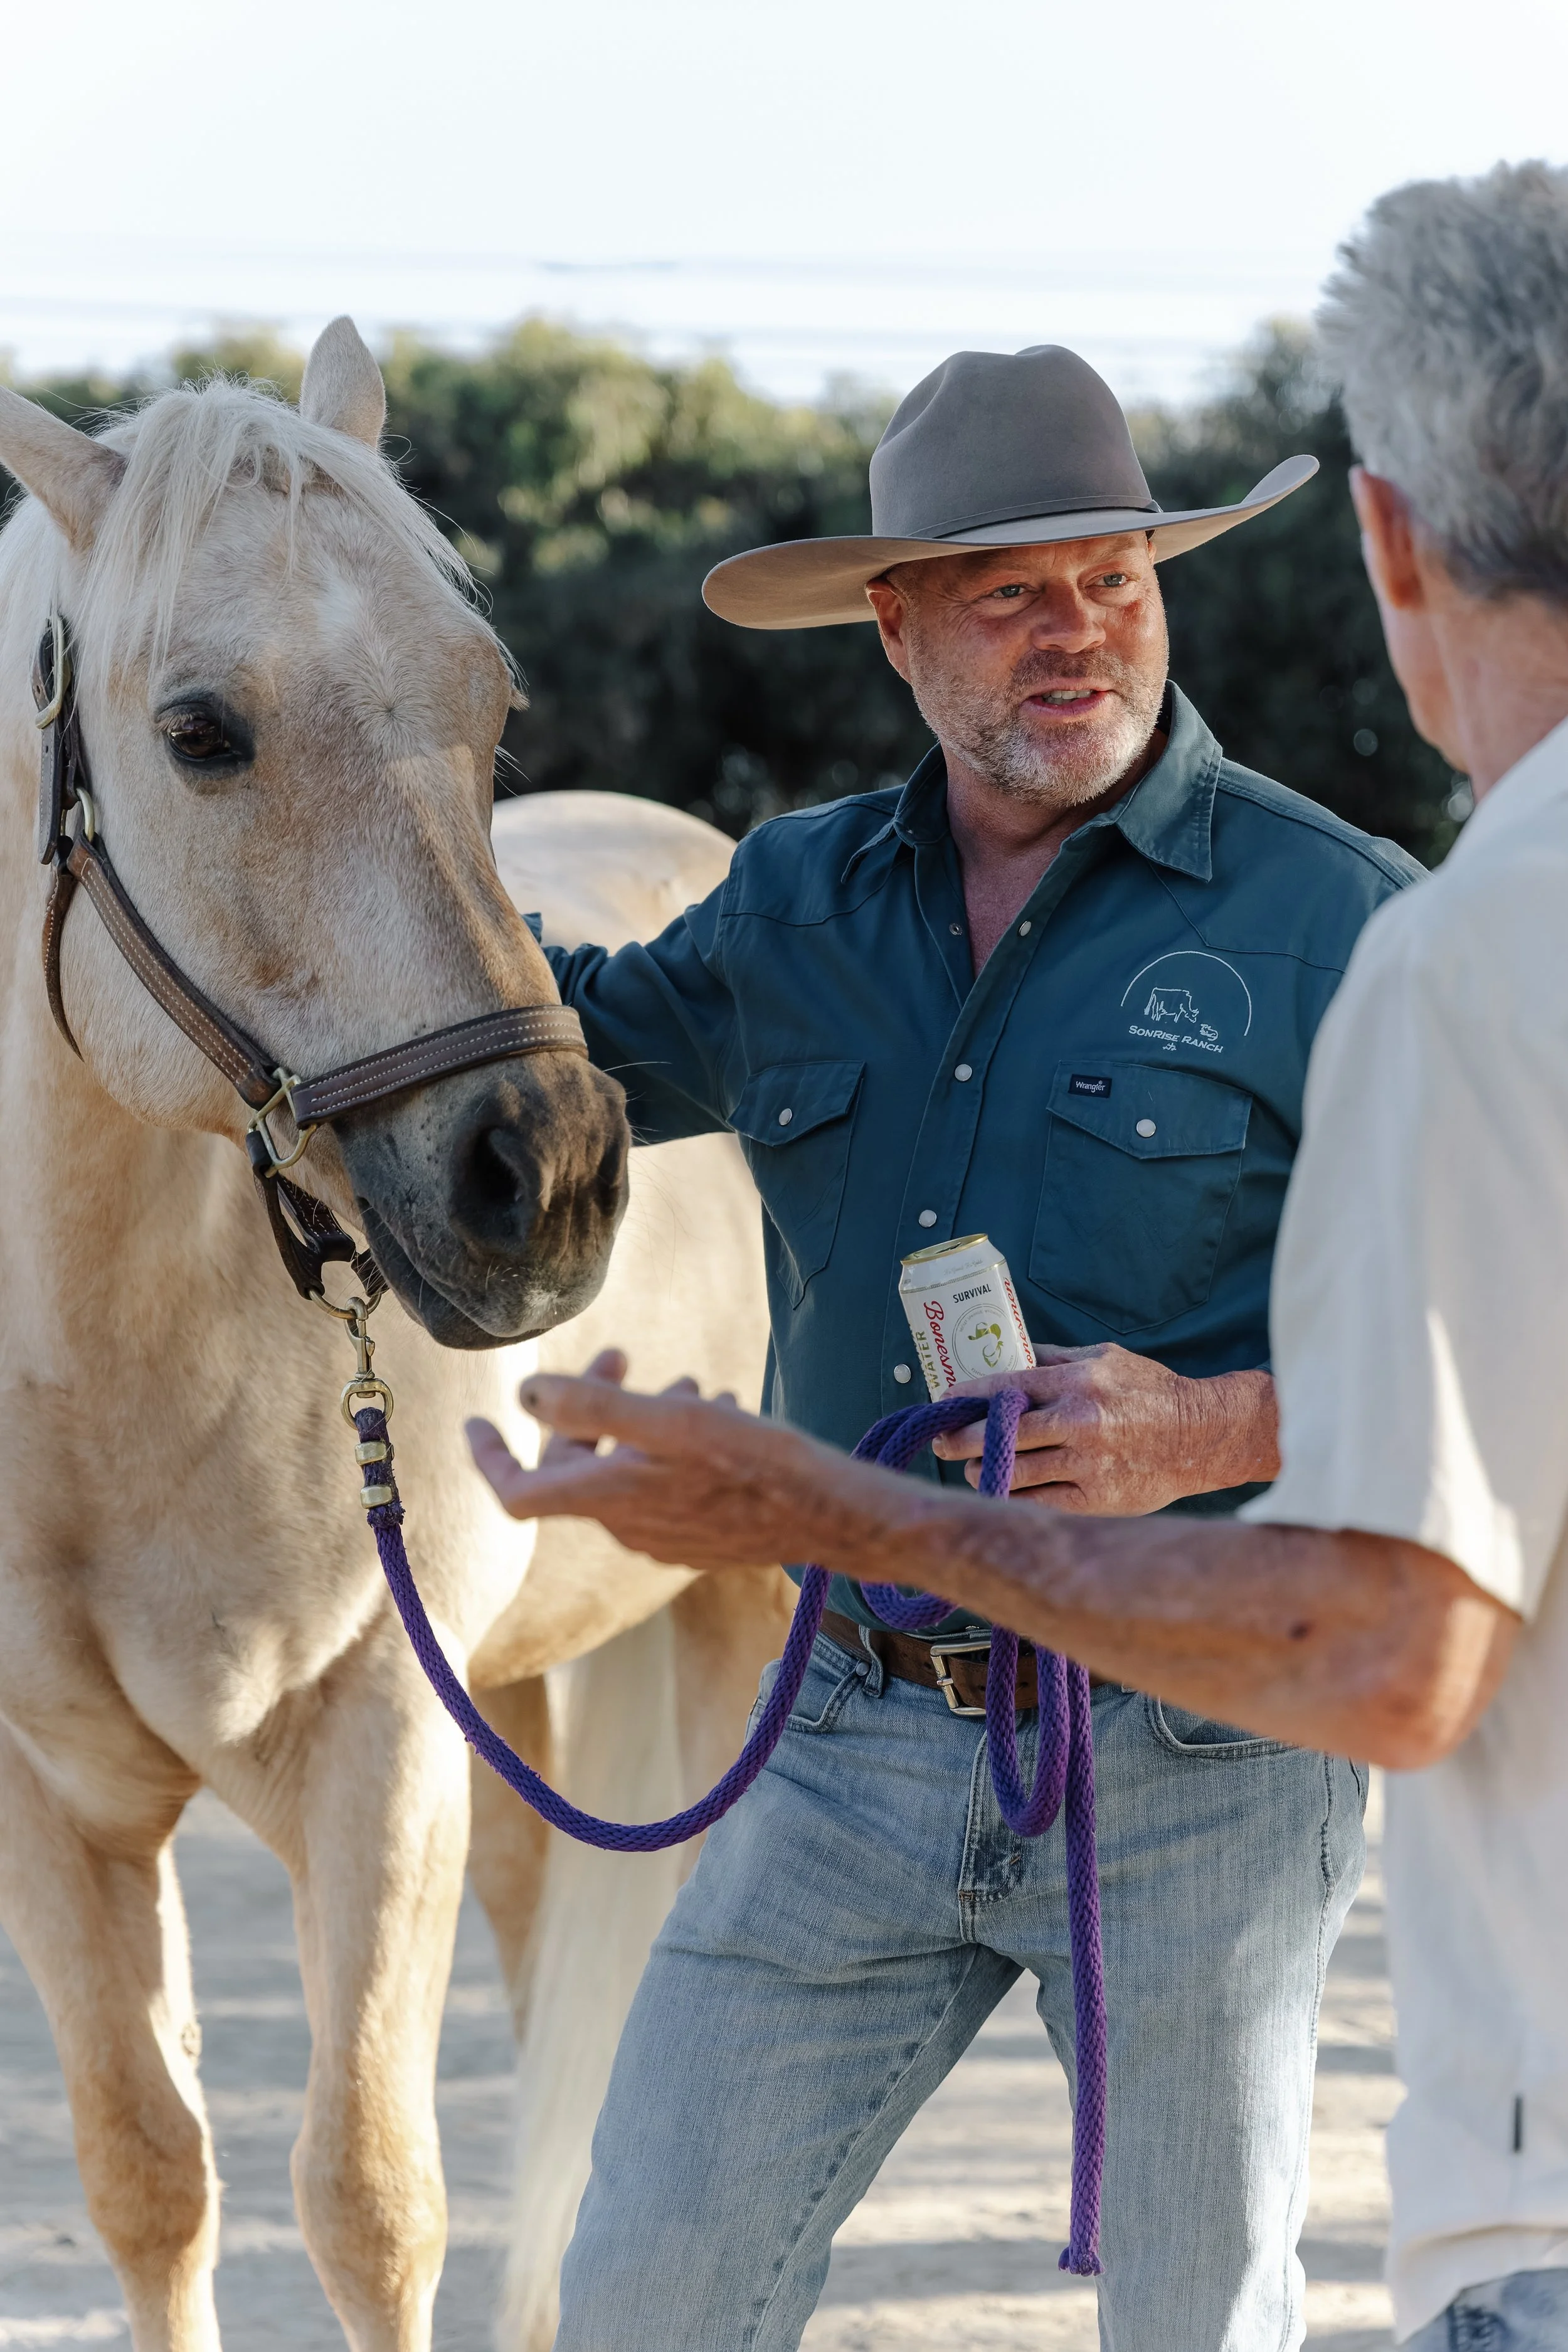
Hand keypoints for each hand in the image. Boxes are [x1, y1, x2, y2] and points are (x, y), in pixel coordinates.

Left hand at [466, 1355, 930, 1575]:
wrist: (833, 1516)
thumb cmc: (758, 1466)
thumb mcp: (672, 1419)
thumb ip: (594, 1404)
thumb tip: (527, 1394)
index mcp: (611, 1499)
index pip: (519, 1493)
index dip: (489, 1457)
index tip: (474, 1423)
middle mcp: (629, 1526)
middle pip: (577, 1468)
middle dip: (585, 1407)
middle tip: (618, 1353)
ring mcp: (665, 1537)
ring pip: (626, 1470)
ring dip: (638, 1418)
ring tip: (685, 1380)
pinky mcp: (700, 1537)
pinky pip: (663, 1486)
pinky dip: (670, 1444)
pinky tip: (715, 1409)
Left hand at [929, 1344, 1277, 1515]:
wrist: (1201, 1436)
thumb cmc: (1150, 1392)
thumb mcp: (1104, 1358)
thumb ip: (1053, 1358)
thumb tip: (1005, 1356)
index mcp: (1078, 1382)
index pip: (1005, 1388)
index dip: (966, 1398)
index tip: (943, 1402)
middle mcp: (1080, 1423)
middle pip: (999, 1435)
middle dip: (960, 1440)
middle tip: (943, 1442)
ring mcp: (1088, 1465)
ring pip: (1013, 1473)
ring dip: (983, 1471)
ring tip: (974, 1467)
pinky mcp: (1096, 1500)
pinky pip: (1038, 1502)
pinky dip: (1015, 1496)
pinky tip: (1005, 1489)